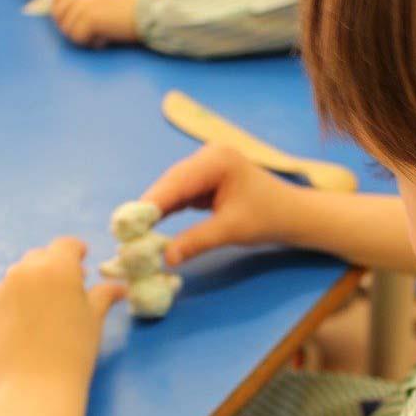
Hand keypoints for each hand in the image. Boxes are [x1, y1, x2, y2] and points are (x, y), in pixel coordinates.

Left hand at [0, 237, 123, 396]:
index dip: (77, 251)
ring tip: (50, 304)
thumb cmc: (74, 350)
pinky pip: (8, 293)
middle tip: (71, 286)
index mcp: (56, 267)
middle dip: (56, 265)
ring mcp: (3, 290)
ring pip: (22, 274)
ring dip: (37, 280)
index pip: (66, 245)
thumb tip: (119, 287)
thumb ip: (104, 295)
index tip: (84, 261)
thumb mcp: (94, 319)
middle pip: (42, 256)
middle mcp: (25, 271)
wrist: (34, 387)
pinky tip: (31, 320)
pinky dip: (20, 297)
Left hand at [51, 0, 138, 47]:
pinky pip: (78, 37)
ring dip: (81, 38)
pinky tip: (102, 41)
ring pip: (67, 29)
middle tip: (86, 34)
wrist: (147, 14)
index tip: (74, 23)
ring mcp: (86, 5)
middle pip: (59, 15)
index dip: (60, 14)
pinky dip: (89, 43)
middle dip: (69, 28)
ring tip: (97, 38)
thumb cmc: (129, 6)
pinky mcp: (91, 19)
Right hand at [141, 145, 301, 264]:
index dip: (149, 204)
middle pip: (168, 184)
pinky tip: (148, 228)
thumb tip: (165, 258)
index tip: (125, 224)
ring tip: (130, 234)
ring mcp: (204, 167)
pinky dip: (166, 212)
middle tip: (123, 234)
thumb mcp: (231, 230)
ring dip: (153, 212)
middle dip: (147, 209)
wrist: (292, 215)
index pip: (176, 182)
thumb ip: (196, 241)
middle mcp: (206, 157)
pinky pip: (178, 196)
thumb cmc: (269, 218)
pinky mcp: (203, 180)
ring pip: (170, 190)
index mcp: (216, 160)